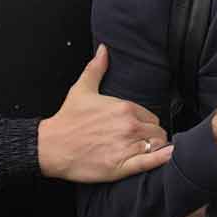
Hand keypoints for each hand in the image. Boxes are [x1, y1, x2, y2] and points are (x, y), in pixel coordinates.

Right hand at [37, 46, 173, 182]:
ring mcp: (127, 146)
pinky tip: (165, 157)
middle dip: (151, 137)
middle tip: (139, 142)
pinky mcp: (123, 166)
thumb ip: (96, 68)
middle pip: (157, 132)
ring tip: (143, 152)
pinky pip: (153, 162)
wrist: (51, 146)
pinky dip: (162, 159)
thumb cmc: (67, 120)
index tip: (138, 129)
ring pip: (158, 146)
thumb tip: (103, 50)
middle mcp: (129, 126)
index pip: (152, 117)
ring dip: (154, 149)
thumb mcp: (82, 90)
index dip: (146, 124)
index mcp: (124, 107)